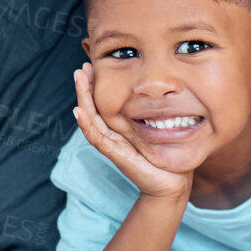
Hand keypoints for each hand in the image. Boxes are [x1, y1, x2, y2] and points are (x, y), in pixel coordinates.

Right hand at [72, 64, 192, 201]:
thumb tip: (166, 91)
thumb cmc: (167, 158)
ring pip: (90, 119)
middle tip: (82, 67)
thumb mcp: (161, 130)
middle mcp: (113, 136)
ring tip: (79, 78)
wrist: (172, 185)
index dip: (97, 86)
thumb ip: (158, 114)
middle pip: (93, 108)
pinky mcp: (116, 155)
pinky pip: (98, 138)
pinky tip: (79, 112)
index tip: (94, 65)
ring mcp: (113, 145)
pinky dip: (86, 125)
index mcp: (121, 129)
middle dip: (86, 87)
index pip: (104, 104)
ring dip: (83, 98)